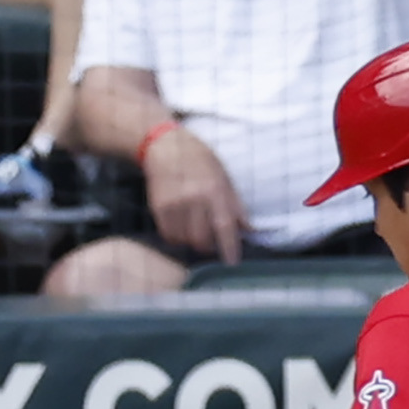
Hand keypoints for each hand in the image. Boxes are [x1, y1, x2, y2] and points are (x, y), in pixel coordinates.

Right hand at [141, 123, 243, 262]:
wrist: (164, 146)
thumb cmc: (199, 160)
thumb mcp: (223, 176)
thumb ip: (236, 205)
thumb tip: (250, 230)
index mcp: (213, 189)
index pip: (224, 225)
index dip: (229, 247)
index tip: (232, 263)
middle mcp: (193, 198)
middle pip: (202, 239)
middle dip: (209, 246)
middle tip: (211, 241)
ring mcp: (174, 203)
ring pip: (184, 240)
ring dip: (192, 241)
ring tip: (194, 229)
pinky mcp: (158, 207)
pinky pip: (169, 235)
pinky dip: (177, 237)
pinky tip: (181, 227)